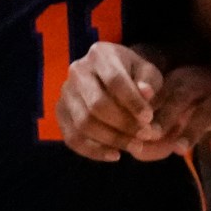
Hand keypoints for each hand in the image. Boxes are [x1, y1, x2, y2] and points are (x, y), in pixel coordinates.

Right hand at [54, 41, 162, 160]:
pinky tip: (115, 155)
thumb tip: (145, 92)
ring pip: (84, 123)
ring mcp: (65, 92)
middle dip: (123, 124)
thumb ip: (149, 83)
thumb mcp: (148, 73)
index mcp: (100, 54)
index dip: (132, 102)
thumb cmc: (135, 76)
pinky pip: (72, 138)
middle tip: (145, 136)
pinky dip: (94, 151)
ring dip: (112, 140)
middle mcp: (77, 70)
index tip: (149, 118)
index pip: (114, 80)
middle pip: (97, 104)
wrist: (114, 79)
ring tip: (135, 147)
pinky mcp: (60, 112)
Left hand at [131, 62, 210, 159]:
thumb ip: (158, 124)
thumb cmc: (200, 98)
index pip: (163, 91)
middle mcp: (203, 82)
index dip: (149, 108)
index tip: (137, 127)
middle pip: (184, 95)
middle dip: (167, 115)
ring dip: (193, 129)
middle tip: (153, 135)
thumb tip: (135, 150)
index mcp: (182, 79)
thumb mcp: (177, 103)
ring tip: (180, 149)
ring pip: (210, 109)